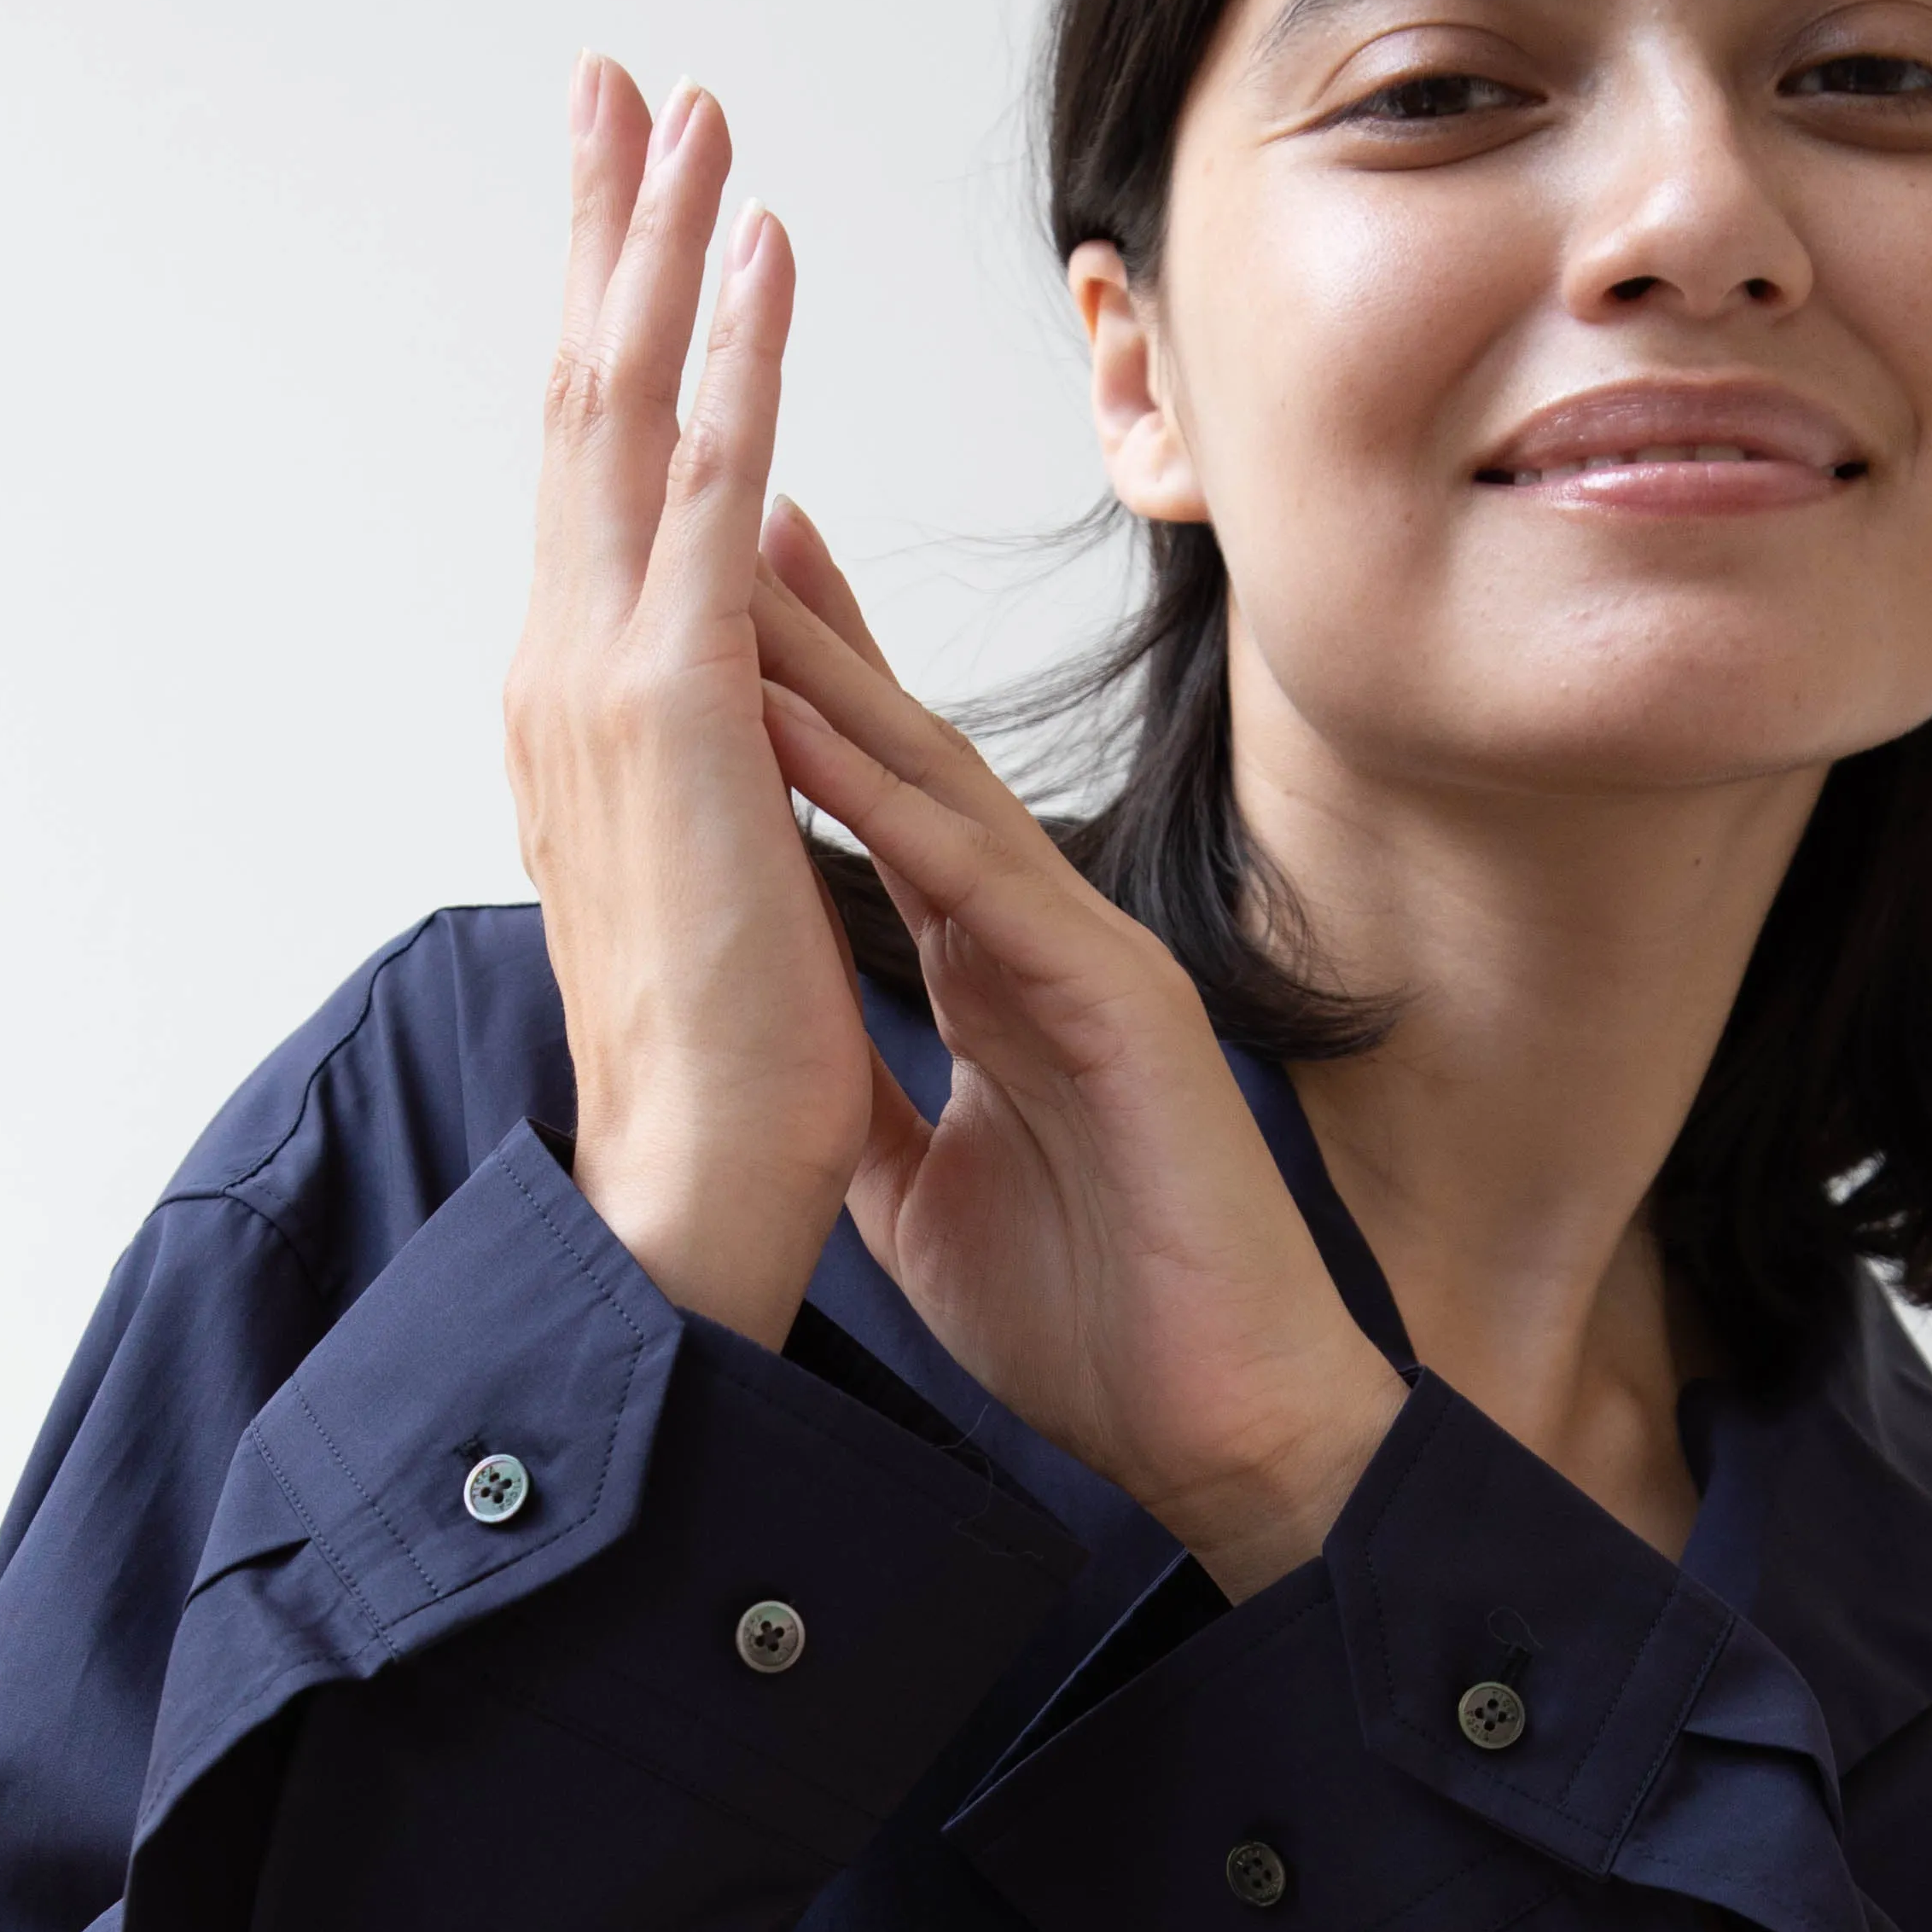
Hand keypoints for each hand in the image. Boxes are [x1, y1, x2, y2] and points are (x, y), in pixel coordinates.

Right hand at [502, 61, 900, 1344]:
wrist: (690, 1190)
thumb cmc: (721, 1069)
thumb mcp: (705, 875)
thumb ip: (699, 773)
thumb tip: (720, 711)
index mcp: (576, 713)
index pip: (590, 483)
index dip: (607, 330)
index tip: (631, 208)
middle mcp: (562, 672)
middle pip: (578, 406)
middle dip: (602, 236)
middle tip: (621, 83)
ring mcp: (607, 685)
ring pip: (626, 414)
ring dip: (658, 250)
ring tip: (690, 113)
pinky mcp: (683, 712)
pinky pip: (710, 493)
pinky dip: (731, 358)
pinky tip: (758, 247)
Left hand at [750, 514, 1406, 1594]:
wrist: (1223, 1429)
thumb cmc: (1098, 1324)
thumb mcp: (919, 1199)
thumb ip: (858, 1101)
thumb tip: (773, 1052)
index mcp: (997, 984)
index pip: (881, 816)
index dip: (799, 713)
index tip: (709, 615)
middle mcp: (1045, 944)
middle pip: (911, 758)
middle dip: (813, 634)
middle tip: (716, 501)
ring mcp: (1091, 963)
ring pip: (947, 788)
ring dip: (837, 676)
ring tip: (740, 563)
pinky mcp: (1125, 1009)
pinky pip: (989, 884)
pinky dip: (890, 802)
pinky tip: (811, 724)